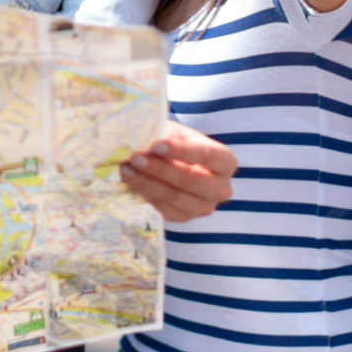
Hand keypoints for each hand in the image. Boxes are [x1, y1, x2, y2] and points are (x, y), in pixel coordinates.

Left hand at [120, 123, 235, 222]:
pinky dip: (144, 192)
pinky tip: (129, 179)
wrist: (177, 163)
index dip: (181, 150)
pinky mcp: (184, 218)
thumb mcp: (176, 133)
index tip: (156, 144)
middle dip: (159, 168)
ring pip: (174, 196)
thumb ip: (165, 136)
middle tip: (135, 156)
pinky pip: (163, 207)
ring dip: (146, 182)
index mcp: (225, 161)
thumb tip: (142, 143)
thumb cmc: (177, 142)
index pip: (207, 155)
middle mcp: (221, 188)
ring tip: (126, 167)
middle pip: (190, 180)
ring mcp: (204, 207)